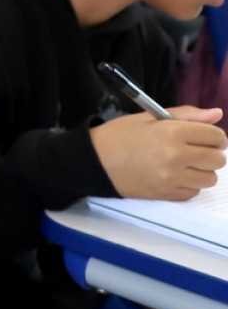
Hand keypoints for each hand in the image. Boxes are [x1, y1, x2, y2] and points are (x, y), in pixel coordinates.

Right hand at [92, 107, 226, 200]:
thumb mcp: (149, 117)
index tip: (204, 137)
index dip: (214, 136)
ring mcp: (171, 178)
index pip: (216, 136)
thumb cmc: (119, 135)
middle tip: (193, 150)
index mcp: (171, 132)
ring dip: (202, 171)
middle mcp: (175, 156)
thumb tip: (217, 114)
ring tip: (184, 165)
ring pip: (210, 178)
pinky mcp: (165, 194)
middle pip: (217, 159)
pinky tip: (174, 176)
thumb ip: (185, 115)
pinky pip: (194, 192)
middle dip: (211, 153)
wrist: (93, 161)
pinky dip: (189, 184)